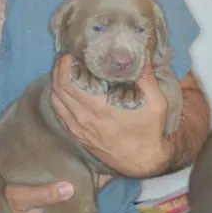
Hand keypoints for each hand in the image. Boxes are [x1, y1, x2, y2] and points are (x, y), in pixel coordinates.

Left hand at [50, 55, 171, 177]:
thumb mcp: (155, 102)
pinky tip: (64, 93)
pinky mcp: (77, 137)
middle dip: (58, 70)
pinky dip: (58, 101)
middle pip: (58, 88)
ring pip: (56, 102)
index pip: (67, 81)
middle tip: (67, 59)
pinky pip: (59, 115)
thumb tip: (141, 50)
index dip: (64, 64)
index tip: (70, 53)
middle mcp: (83, 117)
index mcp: (98, 106)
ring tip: (64, 72)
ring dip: (56, 84)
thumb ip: (145, 75)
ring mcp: (77, 129)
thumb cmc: (149, 131)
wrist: (142, 162)